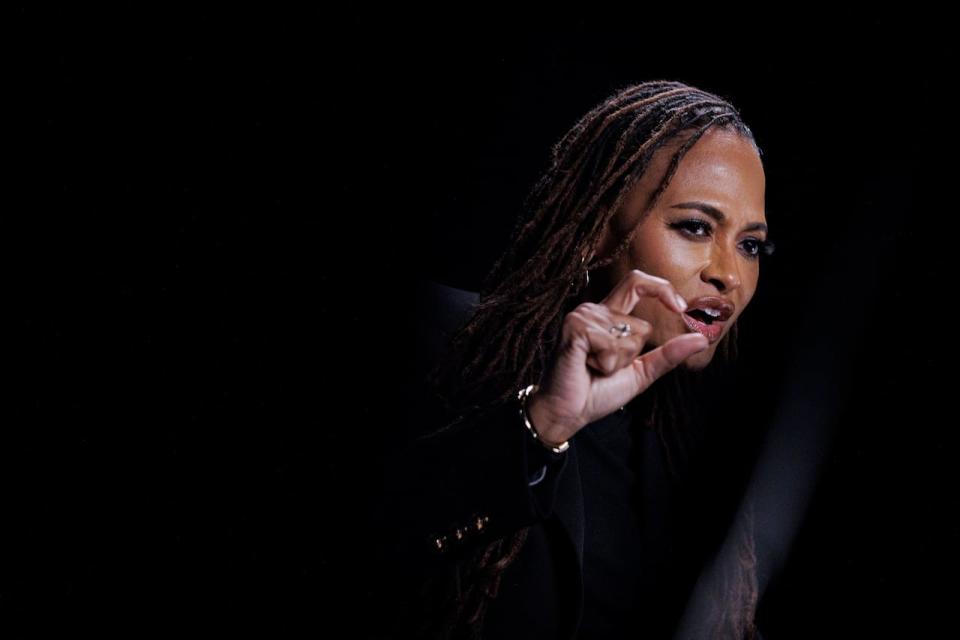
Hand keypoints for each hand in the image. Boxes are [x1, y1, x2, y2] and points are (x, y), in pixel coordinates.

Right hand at [526, 269, 709, 443]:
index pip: (637, 282)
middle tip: (607, 367)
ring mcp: (582, 317)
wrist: (567, 412)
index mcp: (608, 315)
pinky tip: (585, 366)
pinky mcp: (574, 328)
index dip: (662, 289)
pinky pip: (611, 343)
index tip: (681, 308)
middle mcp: (594, 310)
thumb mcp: (640, 373)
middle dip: (633, 354)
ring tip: (592, 366)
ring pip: (628, 335)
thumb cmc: (597, 392)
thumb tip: (702, 339)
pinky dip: (605, 363)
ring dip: (616, 361)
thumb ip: (668, 355)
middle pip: (641, 324)